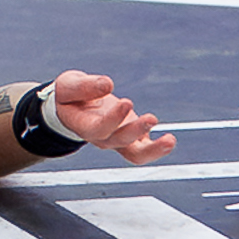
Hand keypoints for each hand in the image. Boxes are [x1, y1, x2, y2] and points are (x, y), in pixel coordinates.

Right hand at [51, 70, 174, 164]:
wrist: (72, 107)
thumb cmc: (69, 95)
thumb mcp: (69, 85)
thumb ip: (85, 86)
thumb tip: (107, 84)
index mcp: (84, 126)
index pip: (99, 129)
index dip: (113, 119)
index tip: (126, 102)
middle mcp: (102, 138)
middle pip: (120, 142)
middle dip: (136, 131)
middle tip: (151, 117)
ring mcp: (117, 139)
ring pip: (134, 154)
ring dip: (153, 149)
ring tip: (170, 140)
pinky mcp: (130, 136)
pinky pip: (143, 149)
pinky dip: (157, 147)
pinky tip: (168, 139)